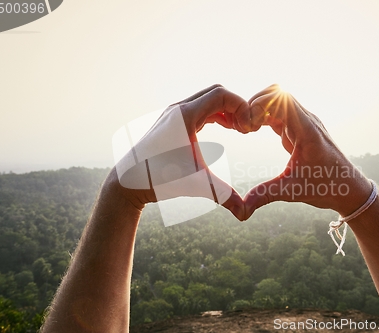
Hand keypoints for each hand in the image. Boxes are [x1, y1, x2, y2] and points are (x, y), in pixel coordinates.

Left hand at [112, 84, 247, 219]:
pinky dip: (217, 114)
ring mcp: (173, 114)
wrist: (128, 181)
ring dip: (227, 110)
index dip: (242, 107)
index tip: (249, 128)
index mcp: (184, 116)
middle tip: (247, 128)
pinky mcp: (172, 122)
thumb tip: (245, 214)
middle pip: (216, 92)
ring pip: (208, 99)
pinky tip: (226, 129)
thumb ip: (223, 196)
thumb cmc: (159, 180)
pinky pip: (200, 108)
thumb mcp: (196, 185)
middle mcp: (178, 109)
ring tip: (239, 129)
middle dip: (236, 106)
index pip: (221, 95)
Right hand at [241, 85, 372, 219]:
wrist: (349, 188)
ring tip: (246, 128)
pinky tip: (254, 130)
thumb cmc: (326, 187)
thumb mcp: (292, 191)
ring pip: (277, 99)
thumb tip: (241, 209)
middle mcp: (306, 121)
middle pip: (276, 92)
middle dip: (254, 104)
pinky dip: (264, 115)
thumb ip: (265, 195)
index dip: (259, 106)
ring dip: (258, 108)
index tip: (248, 128)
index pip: (281, 99)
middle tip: (243, 127)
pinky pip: (279, 111)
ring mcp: (304, 122)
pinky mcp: (300, 128)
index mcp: (307, 131)